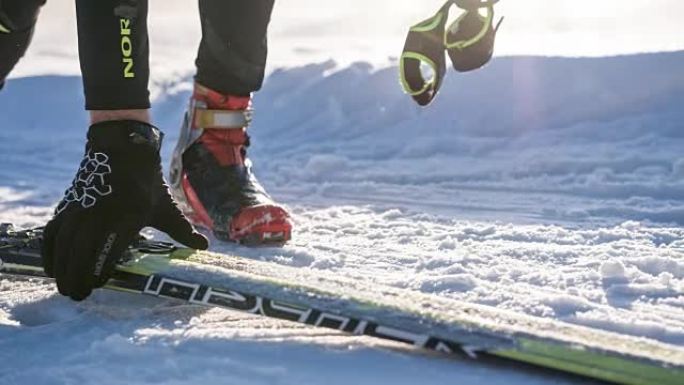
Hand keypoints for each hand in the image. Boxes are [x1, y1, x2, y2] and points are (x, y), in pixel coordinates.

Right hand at [42, 120, 207, 300]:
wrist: (121, 148)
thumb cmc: (147, 181)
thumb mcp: (166, 206)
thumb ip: (182, 230)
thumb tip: (205, 246)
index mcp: (128, 216)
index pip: (108, 250)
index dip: (99, 271)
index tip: (98, 286)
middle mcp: (101, 213)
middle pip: (81, 252)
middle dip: (77, 277)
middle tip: (78, 296)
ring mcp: (81, 208)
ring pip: (64, 244)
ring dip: (61, 268)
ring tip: (64, 288)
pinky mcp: (68, 204)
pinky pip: (52, 231)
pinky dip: (49, 251)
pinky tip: (51, 267)